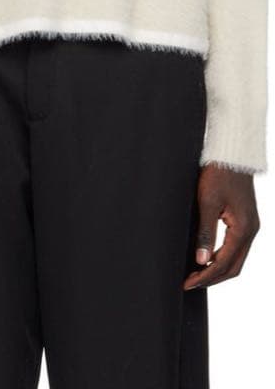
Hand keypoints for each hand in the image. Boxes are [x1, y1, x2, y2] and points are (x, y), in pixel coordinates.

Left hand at [182, 163, 259, 289]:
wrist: (233, 155)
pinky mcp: (246, 221)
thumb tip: (201, 261)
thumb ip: (205, 232)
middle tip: (190, 283)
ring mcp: (251, 226)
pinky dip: (223, 257)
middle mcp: (251, 231)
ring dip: (218, 269)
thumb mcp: (208, 202)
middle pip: (233, 267)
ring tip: (196, 273)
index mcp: (243, 229)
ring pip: (236, 259)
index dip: (205, 277)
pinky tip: (207, 257)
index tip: (187, 283)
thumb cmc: (219, 174)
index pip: (223, 263)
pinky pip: (236, 248)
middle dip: (212, 278)